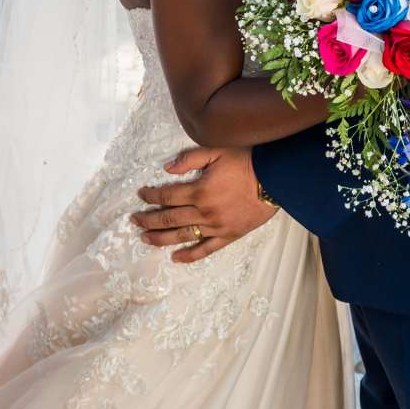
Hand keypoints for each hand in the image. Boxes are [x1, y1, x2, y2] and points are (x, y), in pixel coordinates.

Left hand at [130, 145, 275, 262]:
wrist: (275, 179)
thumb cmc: (246, 161)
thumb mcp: (216, 150)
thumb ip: (190, 159)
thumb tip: (167, 168)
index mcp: (199, 190)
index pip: (167, 195)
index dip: (150, 196)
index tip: (140, 195)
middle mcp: (204, 212)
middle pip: (169, 218)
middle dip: (149, 220)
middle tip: (134, 221)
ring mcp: (216, 227)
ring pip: (183, 236)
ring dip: (161, 238)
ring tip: (145, 239)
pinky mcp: (228, 236)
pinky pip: (206, 249)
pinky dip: (190, 255)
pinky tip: (176, 258)